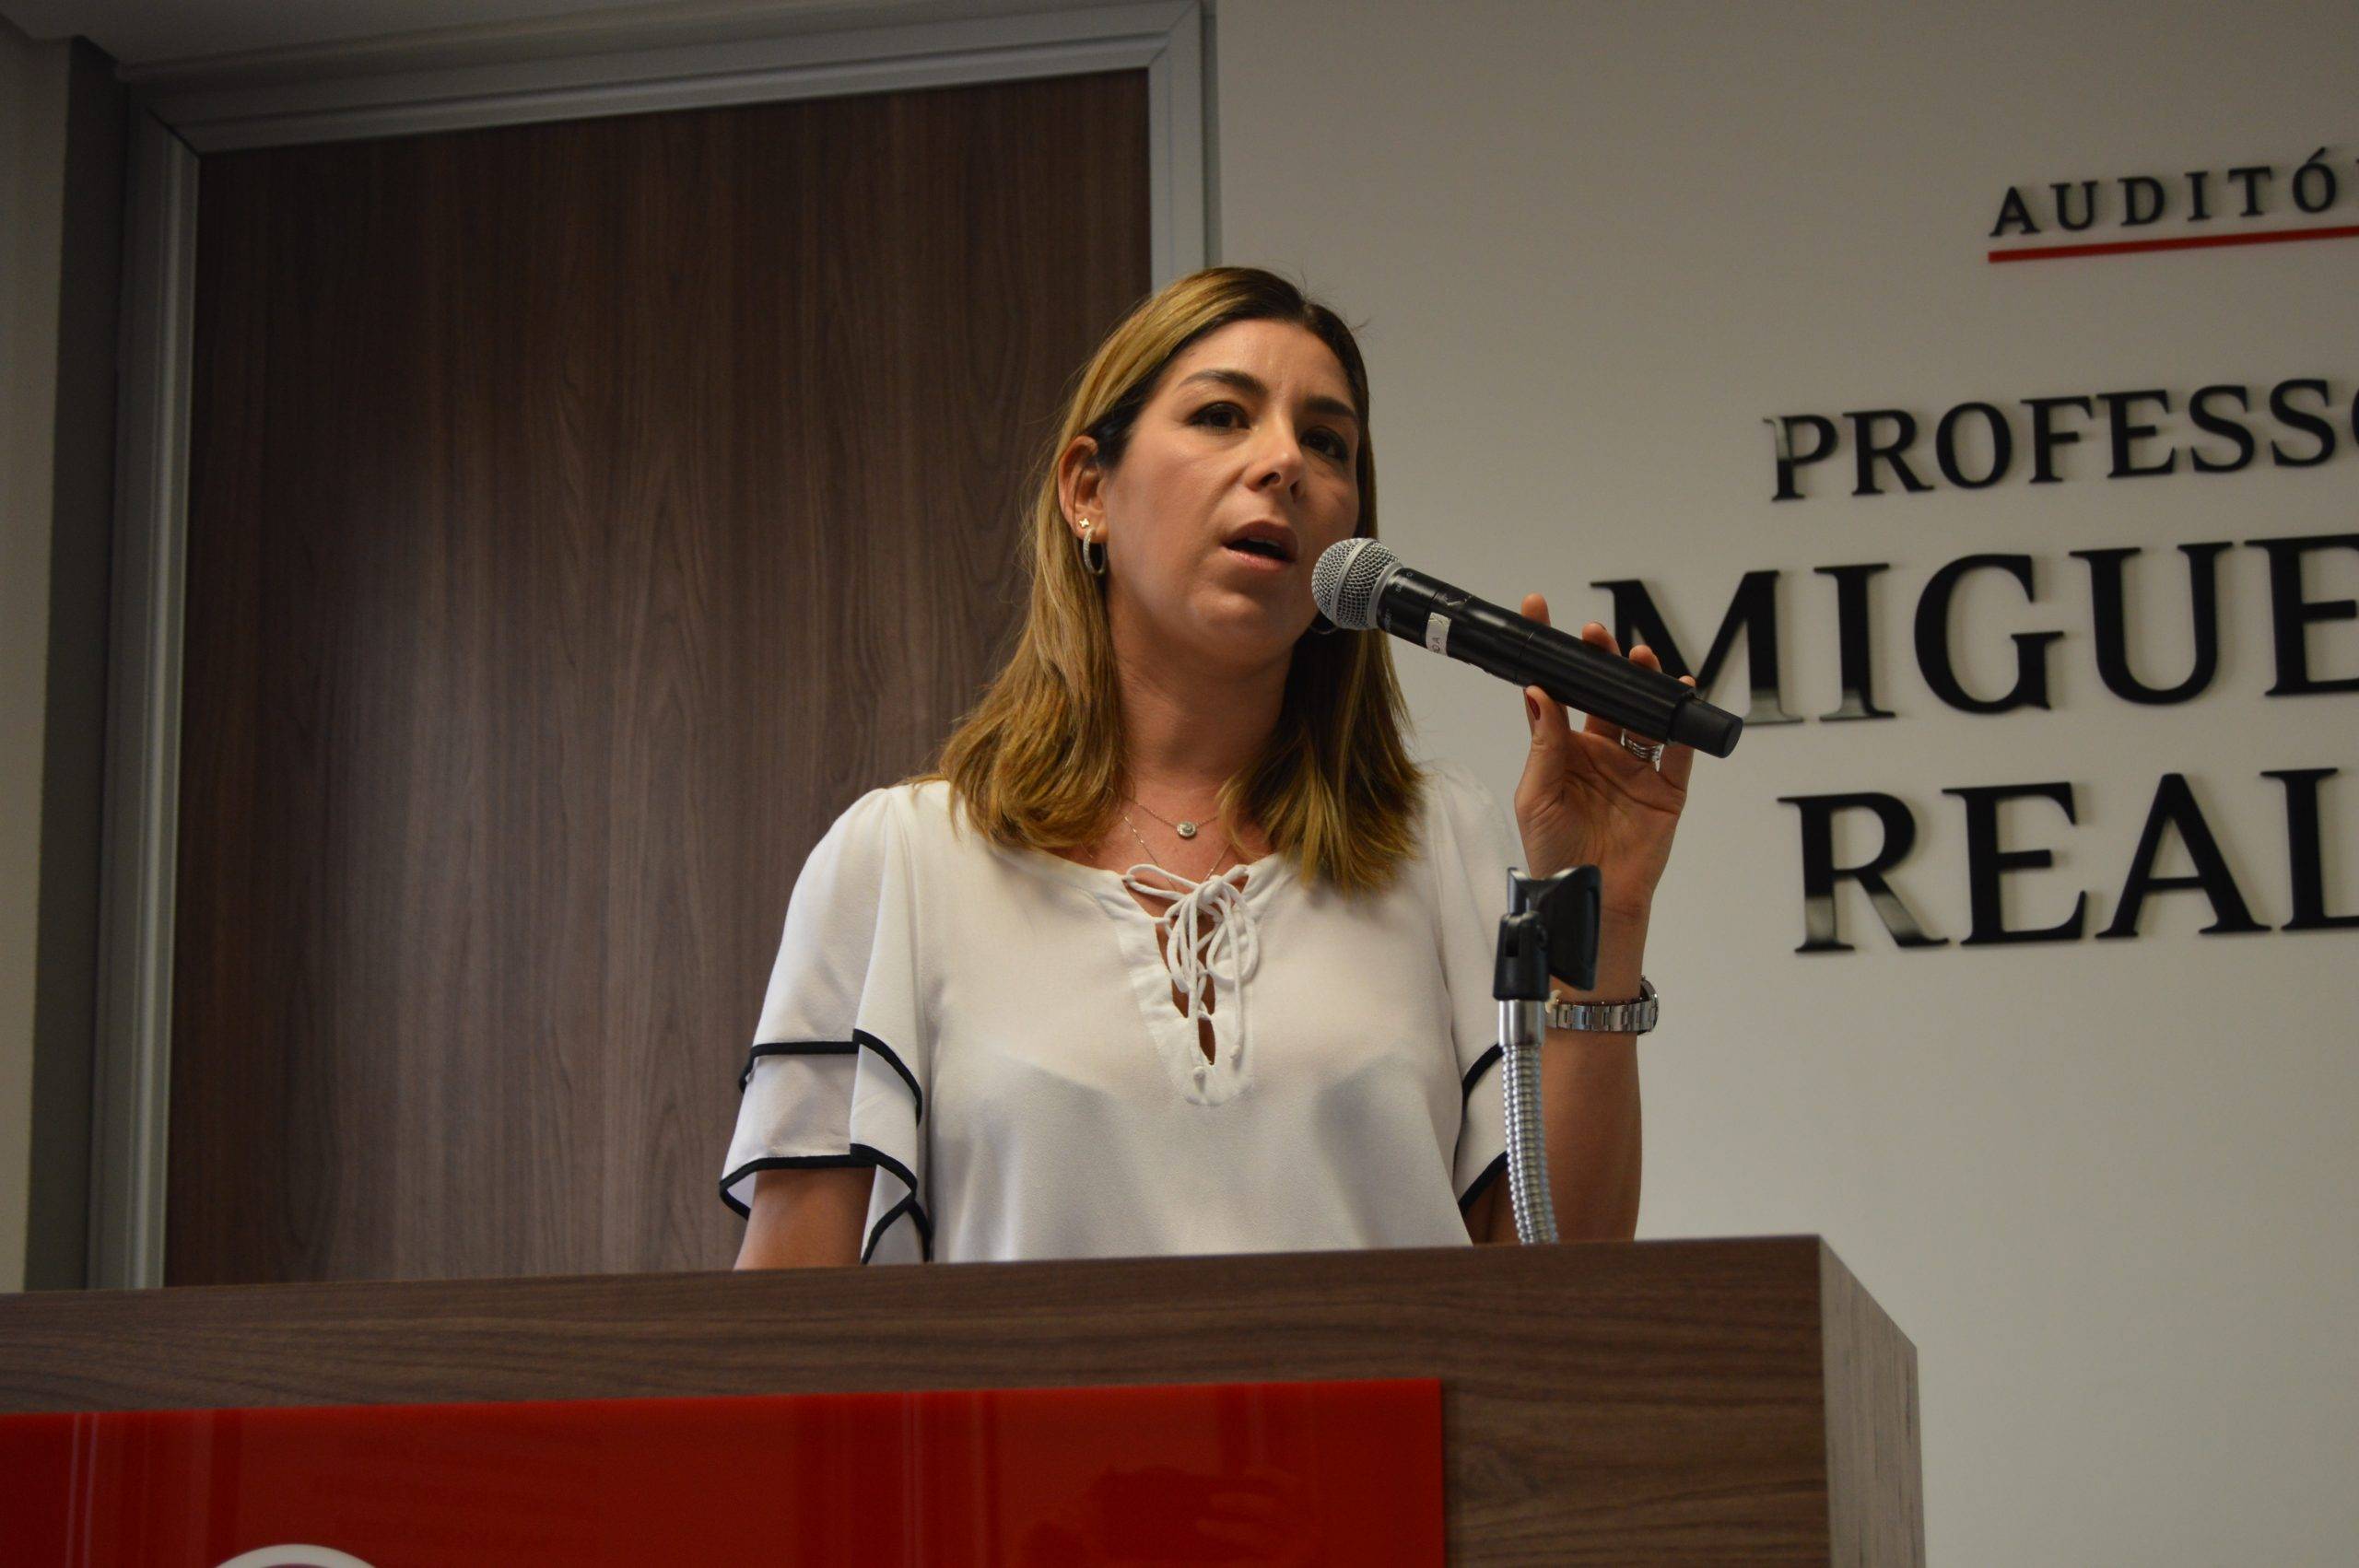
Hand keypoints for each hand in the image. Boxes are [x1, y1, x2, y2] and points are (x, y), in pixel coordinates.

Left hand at [1511, 594, 1695, 922]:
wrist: (1591, 896)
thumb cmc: (1554, 851)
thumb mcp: (1537, 795)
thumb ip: (1544, 744)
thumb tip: (1538, 692)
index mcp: (1563, 749)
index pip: (1555, 691)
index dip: (1548, 654)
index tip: (1538, 612)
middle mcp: (1600, 750)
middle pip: (1604, 694)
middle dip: (1602, 661)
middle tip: (1596, 636)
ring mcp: (1635, 766)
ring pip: (1643, 712)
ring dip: (1642, 682)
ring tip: (1638, 658)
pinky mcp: (1667, 786)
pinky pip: (1679, 747)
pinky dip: (1683, 720)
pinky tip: (1680, 693)